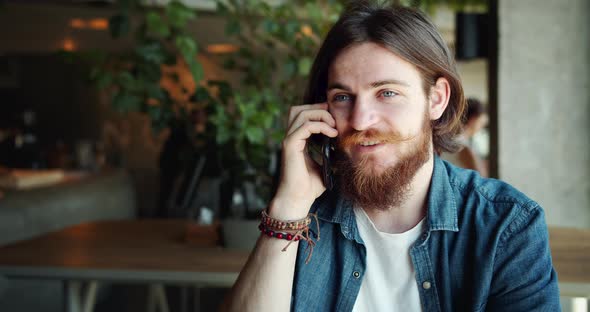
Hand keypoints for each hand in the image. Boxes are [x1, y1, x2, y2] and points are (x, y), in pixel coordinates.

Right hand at [270, 103, 337, 219]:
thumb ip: (330, 156)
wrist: (298, 200)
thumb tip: (345, 149)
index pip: (302, 115)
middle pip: (298, 109)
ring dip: (321, 115)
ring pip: (301, 113)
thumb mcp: (324, 167)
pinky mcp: (290, 145)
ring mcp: (289, 140)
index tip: (335, 119)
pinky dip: (320, 126)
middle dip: (318, 108)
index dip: (318, 111)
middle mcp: (290, 138)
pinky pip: (305, 126)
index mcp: (297, 141)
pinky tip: (332, 134)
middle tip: (334, 117)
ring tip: (334, 126)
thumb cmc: (309, 188)